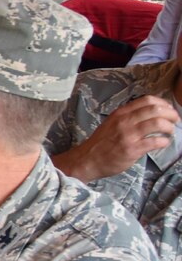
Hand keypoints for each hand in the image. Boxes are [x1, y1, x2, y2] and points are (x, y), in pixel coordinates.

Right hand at [55, 95, 178, 181]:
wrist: (87, 159)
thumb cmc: (102, 142)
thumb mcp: (112, 123)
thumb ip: (128, 116)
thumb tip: (151, 113)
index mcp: (121, 113)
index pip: (147, 100)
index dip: (163, 103)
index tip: (168, 109)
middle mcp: (125, 121)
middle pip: (155, 110)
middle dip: (171, 114)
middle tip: (175, 120)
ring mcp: (128, 135)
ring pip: (158, 123)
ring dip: (169, 127)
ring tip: (170, 132)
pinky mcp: (132, 149)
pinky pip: (154, 142)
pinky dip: (164, 141)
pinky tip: (163, 143)